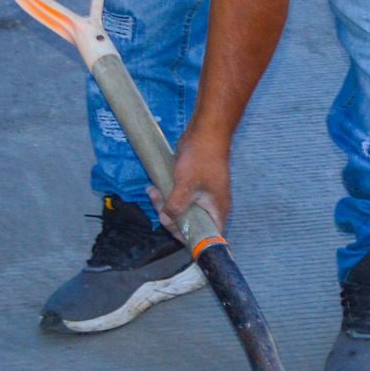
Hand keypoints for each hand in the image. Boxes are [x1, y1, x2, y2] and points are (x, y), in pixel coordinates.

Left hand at [155, 120, 231, 240]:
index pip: (208, 236)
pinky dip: (167, 195)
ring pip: (181, 210)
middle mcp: (211, 206)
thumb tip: (166, 220)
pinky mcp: (192, 187)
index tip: (173, 229)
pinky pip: (178, 198)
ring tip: (152, 191)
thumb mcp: (187, 183)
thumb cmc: (202, 158)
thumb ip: (177, 205)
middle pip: (190, 224)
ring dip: (164, 204)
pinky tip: (154, 187)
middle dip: (170, 217)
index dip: (192, 237)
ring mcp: (202, 196)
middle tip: (158, 206)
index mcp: (217, 210)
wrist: (205, 132)